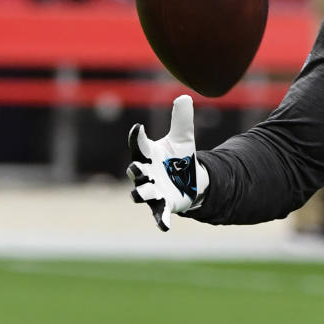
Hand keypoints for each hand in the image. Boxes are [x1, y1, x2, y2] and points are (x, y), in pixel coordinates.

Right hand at [126, 94, 207, 230]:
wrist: (188, 180)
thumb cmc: (178, 158)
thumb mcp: (183, 138)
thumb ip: (182, 120)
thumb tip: (185, 96)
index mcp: (148, 155)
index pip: (138, 144)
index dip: (137, 137)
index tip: (138, 128)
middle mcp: (146, 173)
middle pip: (135, 171)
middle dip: (136, 170)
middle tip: (137, 167)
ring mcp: (152, 190)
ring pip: (141, 193)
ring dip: (142, 192)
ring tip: (143, 193)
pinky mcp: (163, 205)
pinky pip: (158, 215)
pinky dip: (160, 221)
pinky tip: (164, 227)